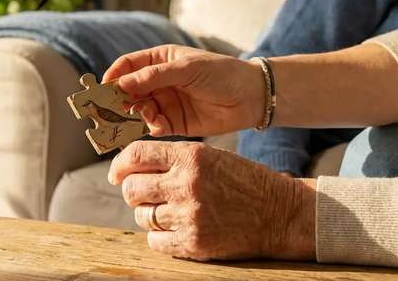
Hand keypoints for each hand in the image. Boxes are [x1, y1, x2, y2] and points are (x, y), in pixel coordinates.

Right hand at [103, 45, 265, 136]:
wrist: (252, 97)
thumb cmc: (221, 73)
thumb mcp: (187, 69)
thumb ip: (153, 76)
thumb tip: (121, 83)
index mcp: (160, 61)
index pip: (128, 66)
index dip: (114, 76)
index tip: (102, 88)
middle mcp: (159, 82)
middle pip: (128, 90)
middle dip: (119, 99)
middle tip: (112, 108)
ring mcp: (166, 102)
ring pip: (138, 110)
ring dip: (136, 114)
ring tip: (142, 115)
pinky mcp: (174, 123)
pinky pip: (153, 126)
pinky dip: (151, 127)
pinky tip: (158, 125)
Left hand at [108, 140, 315, 260]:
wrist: (280, 214)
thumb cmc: (242, 181)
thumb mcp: (210, 156)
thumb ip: (171, 159)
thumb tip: (129, 167)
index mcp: (191, 156)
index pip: (136, 155)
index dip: (120, 164)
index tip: (117, 173)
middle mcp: (186, 184)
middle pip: (131, 188)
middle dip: (133, 191)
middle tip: (145, 194)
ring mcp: (189, 215)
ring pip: (142, 215)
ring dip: (149, 214)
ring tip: (170, 211)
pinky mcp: (193, 243)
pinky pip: (154, 240)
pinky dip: (160, 236)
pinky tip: (176, 228)